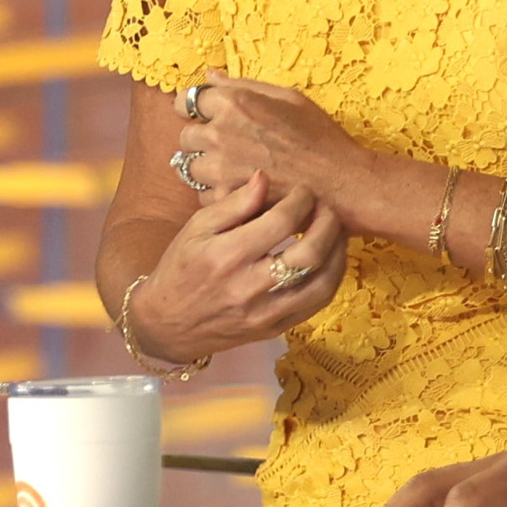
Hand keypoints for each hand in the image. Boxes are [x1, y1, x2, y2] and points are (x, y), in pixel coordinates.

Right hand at [122, 170, 347, 363]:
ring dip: (338, 253)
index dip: (300, 201)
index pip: (279, 223)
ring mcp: (264, 313)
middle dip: (328, 224)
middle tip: (328, 208)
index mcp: (226, 256)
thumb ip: (233, 204)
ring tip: (336, 232)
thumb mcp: (196, 228)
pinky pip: (316, 305)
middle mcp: (248, 288)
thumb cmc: (180, 269)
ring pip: (321, 284)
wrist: (168, 324)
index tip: (304, 191)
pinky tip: (330, 259)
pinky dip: (331, 278)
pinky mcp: (274, 329)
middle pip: (308, 255)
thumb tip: (264, 177)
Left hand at [179, 71, 367, 212]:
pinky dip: (218, 195)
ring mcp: (220, 169)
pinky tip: (242, 191)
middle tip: (228, 148)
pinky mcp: (226, 199)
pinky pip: (203, 196)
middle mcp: (220, 133)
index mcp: (233, 103)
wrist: (340, 183)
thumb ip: (242, 85)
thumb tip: (210, 75)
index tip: (207, 118)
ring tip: (235, 172)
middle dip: (201, 141)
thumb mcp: (288, 97)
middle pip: (185, 137)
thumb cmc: (319, 138)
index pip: (185, 101)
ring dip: (206, 169)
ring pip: (190, 168)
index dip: (196, 110)